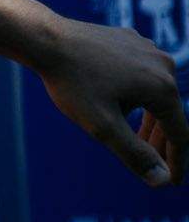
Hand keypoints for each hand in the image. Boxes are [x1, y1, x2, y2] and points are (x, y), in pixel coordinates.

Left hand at [35, 17, 187, 186]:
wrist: (45, 40)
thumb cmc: (72, 83)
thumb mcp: (102, 126)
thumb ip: (134, 154)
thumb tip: (162, 180)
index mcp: (164, 88)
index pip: (181, 134)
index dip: (176, 161)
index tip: (171, 182)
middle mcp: (164, 65)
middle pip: (170, 112)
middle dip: (162, 142)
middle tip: (155, 167)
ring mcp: (148, 49)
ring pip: (156, 92)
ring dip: (149, 119)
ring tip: (139, 141)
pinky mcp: (130, 40)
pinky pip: (141, 74)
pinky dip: (137, 95)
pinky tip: (124, 106)